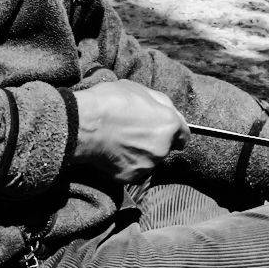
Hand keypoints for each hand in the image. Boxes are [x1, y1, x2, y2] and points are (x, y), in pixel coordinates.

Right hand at [74, 80, 188, 183]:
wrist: (84, 124)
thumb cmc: (110, 101)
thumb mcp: (140, 90)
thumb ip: (159, 103)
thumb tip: (167, 110)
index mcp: (169, 125)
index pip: (184, 135)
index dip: (174, 132)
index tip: (165, 132)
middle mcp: (163, 148)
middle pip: (165, 148)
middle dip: (154, 142)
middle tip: (133, 133)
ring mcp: (147, 165)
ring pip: (149, 161)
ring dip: (140, 154)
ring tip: (120, 142)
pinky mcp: (130, 177)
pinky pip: (132, 171)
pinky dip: (125, 165)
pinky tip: (113, 153)